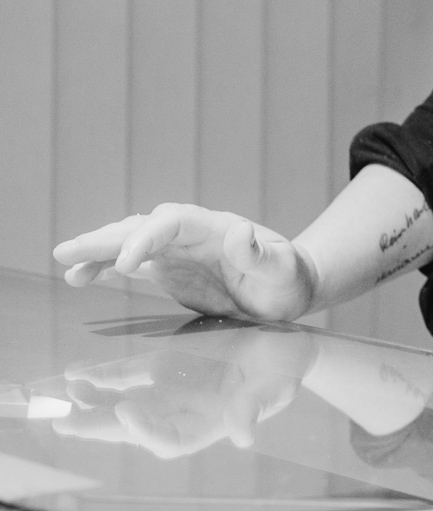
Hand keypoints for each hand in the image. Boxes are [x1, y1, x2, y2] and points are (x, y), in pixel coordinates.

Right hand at [53, 204, 316, 322]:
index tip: (127, 263)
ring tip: (66, 266)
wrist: (287, 288)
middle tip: (67, 252)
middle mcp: (191, 233)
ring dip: (97, 252)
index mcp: (216, 227)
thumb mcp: (283, 269)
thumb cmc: (288, 279)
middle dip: (105, 240)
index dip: (146, 238)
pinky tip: (80, 275)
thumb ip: (262, 254)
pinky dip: (104, 267)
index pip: (172, 222)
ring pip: (128, 242)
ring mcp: (177, 249)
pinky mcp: (169, 268)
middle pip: (141, 227)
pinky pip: (130, 263)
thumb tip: (239, 232)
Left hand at [54, 324, 318, 456]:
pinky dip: (102, 377)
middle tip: (65, 424)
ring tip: (65, 397)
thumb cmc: (286, 370)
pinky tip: (75, 374)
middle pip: (134, 428)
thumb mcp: (276, 388)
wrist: (286, 343)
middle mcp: (182, 413)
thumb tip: (244, 438)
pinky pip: (127, 375)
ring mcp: (170, 390)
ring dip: (92, 404)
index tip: (127, 410)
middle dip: (99, 427)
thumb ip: (254, 409)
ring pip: (122, 403)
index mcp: (207, 426)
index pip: (169, 439)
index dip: (145, 430)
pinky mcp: (164, 365)